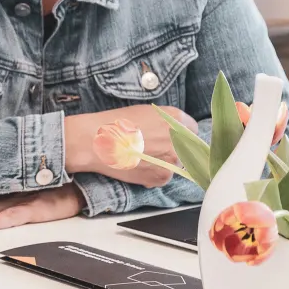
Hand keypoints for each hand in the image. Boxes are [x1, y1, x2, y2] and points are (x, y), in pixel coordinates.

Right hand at [64, 105, 197, 187]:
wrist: (97, 141)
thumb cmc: (116, 123)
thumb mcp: (145, 112)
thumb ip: (166, 121)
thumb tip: (175, 134)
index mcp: (176, 118)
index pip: (191, 128)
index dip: (179, 133)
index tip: (169, 137)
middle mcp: (179, 139)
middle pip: (186, 147)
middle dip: (172, 149)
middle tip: (152, 148)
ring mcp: (173, 159)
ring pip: (175, 164)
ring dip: (163, 162)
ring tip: (142, 157)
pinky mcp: (162, 176)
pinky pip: (164, 177)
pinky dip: (153, 174)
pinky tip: (138, 166)